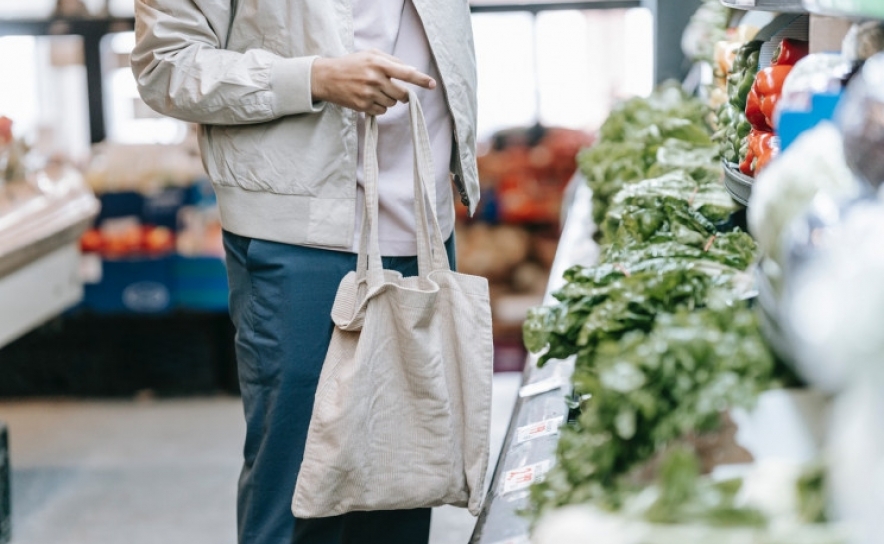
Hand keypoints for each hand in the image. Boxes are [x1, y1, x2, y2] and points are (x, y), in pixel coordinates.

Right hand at [310, 50, 435, 115]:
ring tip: (376, 91)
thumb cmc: (351, 64)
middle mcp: (375, 79)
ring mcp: (368, 94)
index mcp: (378, 63)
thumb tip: (412, 70)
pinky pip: (382, 111)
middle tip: (396, 90)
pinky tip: (369, 99)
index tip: (432, 84)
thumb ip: (392, 61)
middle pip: (402, 94)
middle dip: (403, 94)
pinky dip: (380, 107)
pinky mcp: (362, 106)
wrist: (326, 77)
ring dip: (389, 100)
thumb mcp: (371, 54)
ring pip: (393, 103)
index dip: (421, 79)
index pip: (406, 73)